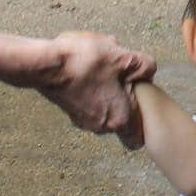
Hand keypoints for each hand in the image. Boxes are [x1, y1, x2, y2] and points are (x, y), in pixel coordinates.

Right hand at [38, 31, 155, 148]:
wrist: (46, 65)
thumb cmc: (86, 64)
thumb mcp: (125, 58)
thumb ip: (145, 67)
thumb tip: (149, 71)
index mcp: (118, 119)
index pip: (136, 138)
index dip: (143, 123)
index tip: (144, 106)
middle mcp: (100, 126)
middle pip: (122, 114)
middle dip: (125, 92)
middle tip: (123, 70)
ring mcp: (82, 118)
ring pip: (105, 103)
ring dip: (108, 84)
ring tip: (103, 61)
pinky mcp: (69, 107)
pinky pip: (90, 96)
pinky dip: (92, 81)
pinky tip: (87, 62)